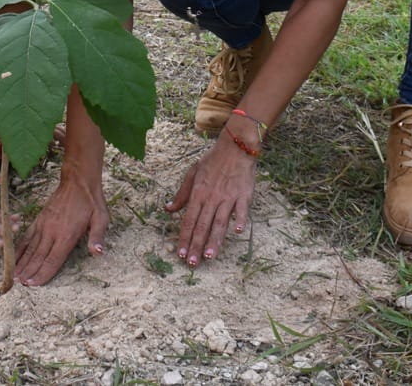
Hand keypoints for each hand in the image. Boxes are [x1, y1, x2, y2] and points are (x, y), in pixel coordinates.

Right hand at [14, 172, 107, 285]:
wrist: (77, 181)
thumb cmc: (91, 202)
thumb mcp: (101, 219)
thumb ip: (98, 237)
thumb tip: (98, 253)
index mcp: (67, 235)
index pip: (53, 259)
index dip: (42, 274)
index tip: (32, 285)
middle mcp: (52, 232)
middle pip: (38, 257)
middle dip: (28, 272)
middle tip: (19, 286)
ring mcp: (44, 225)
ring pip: (30, 248)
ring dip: (22, 263)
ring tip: (14, 276)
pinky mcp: (39, 219)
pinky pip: (27, 236)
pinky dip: (20, 248)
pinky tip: (14, 256)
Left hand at [165, 135, 257, 267]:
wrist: (235, 147)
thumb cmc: (213, 161)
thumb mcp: (192, 173)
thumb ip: (181, 193)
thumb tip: (168, 208)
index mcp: (198, 193)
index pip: (189, 220)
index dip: (184, 237)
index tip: (180, 253)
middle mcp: (211, 198)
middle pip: (202, 225)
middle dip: (196, 246)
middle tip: (192, 264)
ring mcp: (228, 197)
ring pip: (220, 222)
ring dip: (214, 240)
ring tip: (209, 256)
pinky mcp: (243, 195)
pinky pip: (241, 210)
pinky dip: (240, 219)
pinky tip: (238, 232)